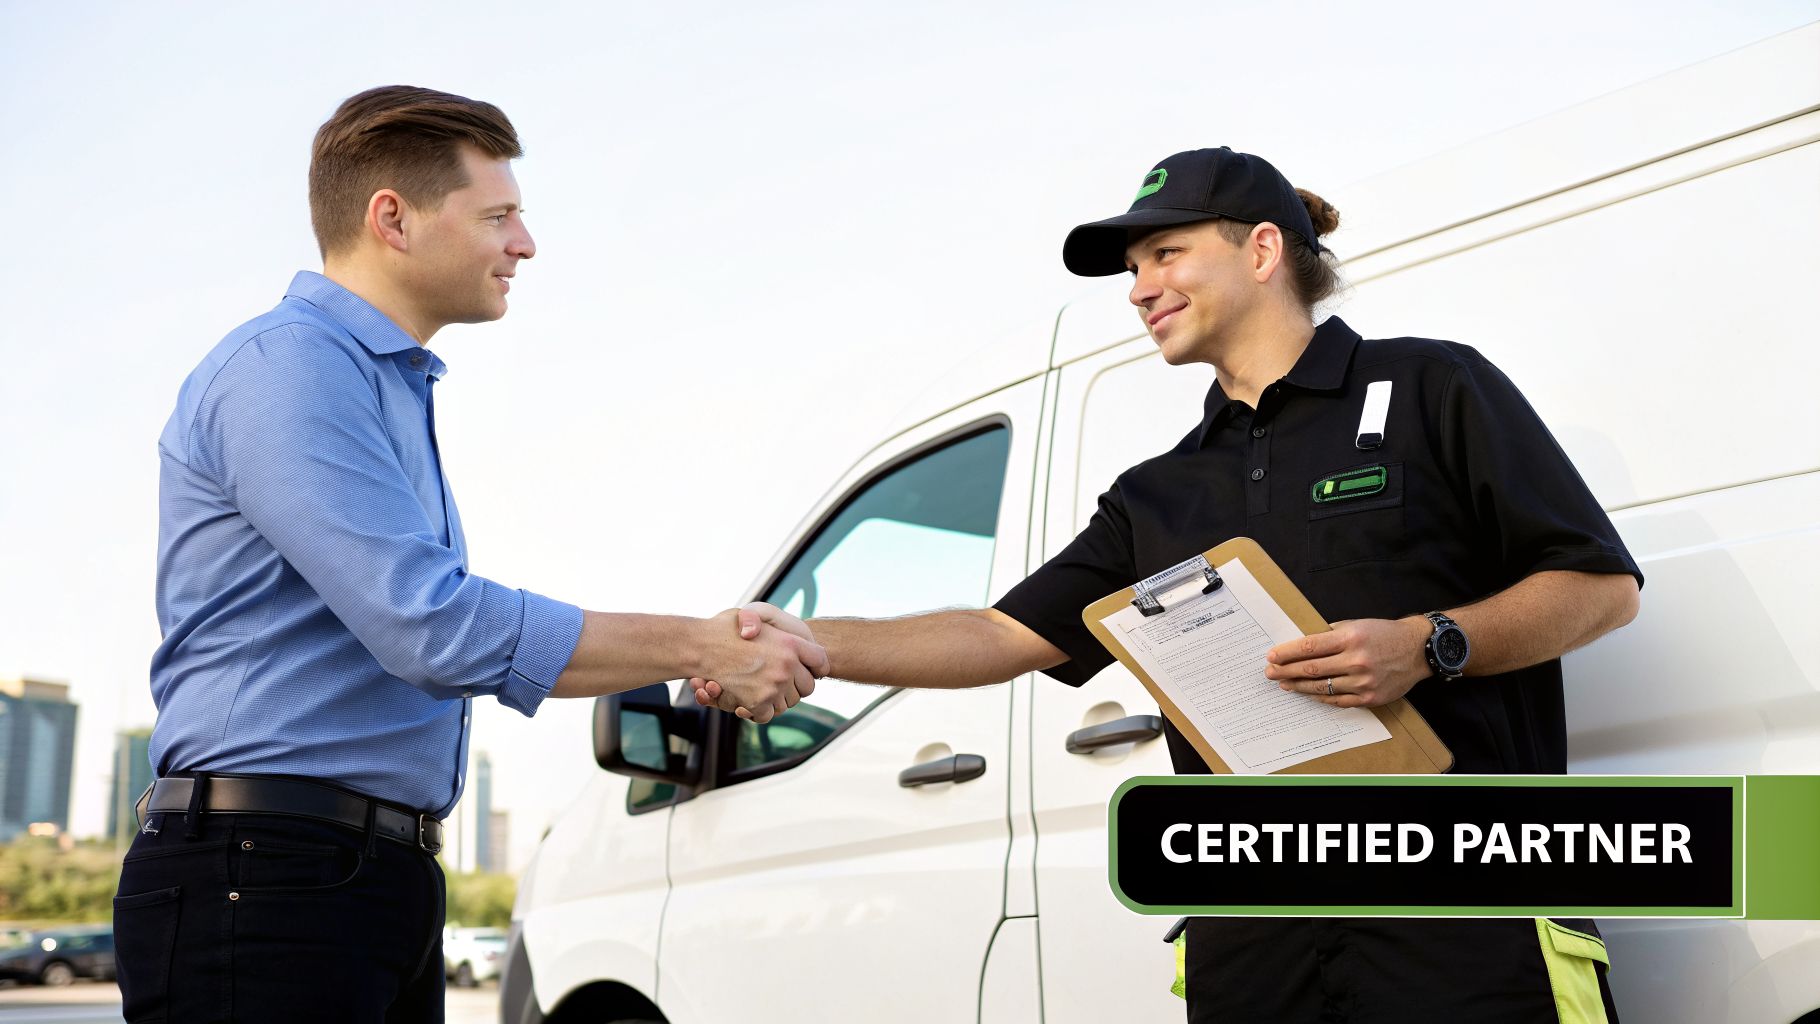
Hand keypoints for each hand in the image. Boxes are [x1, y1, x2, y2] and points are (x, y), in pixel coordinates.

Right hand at [694, 605, 826, 723]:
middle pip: (807, 687)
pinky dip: (759, 711)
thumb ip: (779, 631)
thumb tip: (780, 640)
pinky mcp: (758, 702)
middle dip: (796, 686)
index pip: (821, 660)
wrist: (698, 644)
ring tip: (764, 688)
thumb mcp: (753, 616)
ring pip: (788, 703)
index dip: (816, 667)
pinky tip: (750, 699)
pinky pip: (768, 714)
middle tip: (782, 681)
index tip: (810, 669)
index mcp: (791, 643)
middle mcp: (787, 665)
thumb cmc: (722, 628)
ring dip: (777, 700)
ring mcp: (773, 686)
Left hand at [1263, 617, 1431, 707]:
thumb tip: (1303, 645)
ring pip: (1322, 687)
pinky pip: (1338, 700)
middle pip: (1311, 669)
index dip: (1287, 653)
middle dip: (1286, 671)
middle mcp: (1356, 661)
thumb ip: (1331, 634)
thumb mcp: (1357, 624)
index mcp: (1351, 638)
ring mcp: (1363, 682)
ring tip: (1284, 684)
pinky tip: (1308, 693)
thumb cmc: (1384, 634)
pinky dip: (1320, 697)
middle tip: (1270, 673)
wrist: (1417, 649)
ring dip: (1299, 687)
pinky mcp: (1369, 698)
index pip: (1310, 647)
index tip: (1272, 656)